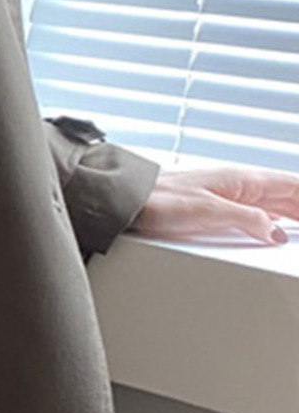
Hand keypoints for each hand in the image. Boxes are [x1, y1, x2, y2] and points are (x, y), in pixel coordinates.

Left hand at [129, 164, 298, 246]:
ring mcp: (230, 196)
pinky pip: (257, 213)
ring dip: (295, 214)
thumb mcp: (209, 212)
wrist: (130, 201)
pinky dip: (276, 220)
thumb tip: (278, 233)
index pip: (294, 186)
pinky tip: (279, 230)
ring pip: (275, 204)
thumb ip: (247, 220)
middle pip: (289, 195)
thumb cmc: (162, 200)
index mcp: (244, 180)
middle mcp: (241, 185)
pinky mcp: (218, 208)